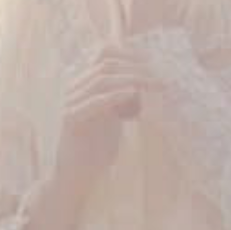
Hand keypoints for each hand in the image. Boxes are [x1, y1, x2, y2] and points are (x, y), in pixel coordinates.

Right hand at [55, 42, 164, 183]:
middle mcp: (73, 88)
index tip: (155, 61)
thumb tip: (152, 80)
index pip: (103, 53)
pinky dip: (115, 95)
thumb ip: (125, 96)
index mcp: (83, 83)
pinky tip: (133, 94)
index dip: (130, 53)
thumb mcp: (115, 115)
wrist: (77, 176)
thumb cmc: (98, 147)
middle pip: (106, 64)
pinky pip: (93, 101)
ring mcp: (69, 102)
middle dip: (137, 67)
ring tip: (155, 84)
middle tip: (161, 76)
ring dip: (132, 79)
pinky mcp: (69, 119)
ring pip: (101, 79)